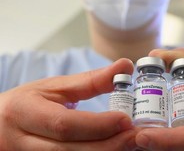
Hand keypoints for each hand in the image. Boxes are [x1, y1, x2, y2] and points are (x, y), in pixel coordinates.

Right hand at [0, 58, 136, 150]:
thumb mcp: (55, 86)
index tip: (125, 120)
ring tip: (129, 144)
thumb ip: (91, 80)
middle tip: (135, 137)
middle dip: (107, 146)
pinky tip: (113, 150)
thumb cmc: (28, 102)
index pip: (64, 124)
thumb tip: (126, 66)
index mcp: (24, 112)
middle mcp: (22, 141)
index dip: (97, 125)